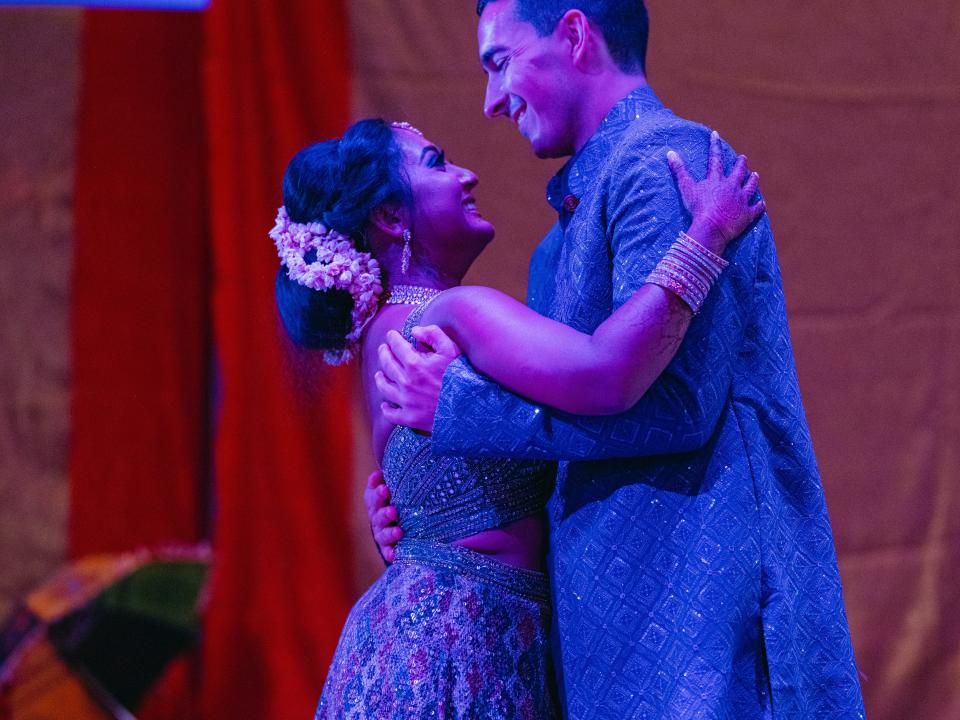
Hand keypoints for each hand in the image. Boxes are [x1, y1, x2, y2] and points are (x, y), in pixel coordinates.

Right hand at [364, 470, 401, 562]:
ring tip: (399, 532)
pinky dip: (390, 553)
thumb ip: (392, 477)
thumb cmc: (397, 497)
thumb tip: (382, 471)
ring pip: (383, 534)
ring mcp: (381, 533)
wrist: (396, 522)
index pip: (373, 495)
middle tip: (393, 511)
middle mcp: (376, 518)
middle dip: (385, 513)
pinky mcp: (387, 547)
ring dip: (390, 533)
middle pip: (378, 515)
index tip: (385, 488)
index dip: (377, 491)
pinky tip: (395, 554)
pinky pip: (388, 551)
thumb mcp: (394, 486)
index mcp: (375, 501)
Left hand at [374, 325, 461, 432]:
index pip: (396, 346)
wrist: (469, 408)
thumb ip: (433, 334)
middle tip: (383, 349)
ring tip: (379, 374)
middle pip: (387, 364)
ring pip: (384, 387)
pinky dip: (386, 408)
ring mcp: (407, 401)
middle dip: (383, 353)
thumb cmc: (461, 377)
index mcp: (415, 363)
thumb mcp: (451, 349)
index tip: (391, 335)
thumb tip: (414, 331)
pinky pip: (391, 414)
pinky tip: (385, 404)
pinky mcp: (410, 418)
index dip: (392, 338)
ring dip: (380, 378)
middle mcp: (406, 382)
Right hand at [666, 130, 765, 255]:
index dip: (714, 146)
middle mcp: (732, 187)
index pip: (715, 159)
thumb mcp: (686, 188)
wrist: (712, 227)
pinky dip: (759, 206)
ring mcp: (741, 200)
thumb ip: (679, 170)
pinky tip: (762, 203)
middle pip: (739, 172)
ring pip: (750, 187)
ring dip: (753, 180)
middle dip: (741, 164)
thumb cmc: (697, 208)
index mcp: (717, 180)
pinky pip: (756, 209)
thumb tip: (670, 153)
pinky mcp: (747, 214)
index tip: (715, 135)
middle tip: (743, 158)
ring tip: (755, 175)